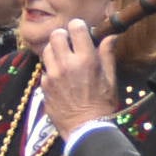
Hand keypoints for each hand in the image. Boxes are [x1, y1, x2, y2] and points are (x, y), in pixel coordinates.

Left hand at [39, 19, 120, 135]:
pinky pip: (44, 69)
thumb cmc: (102, 104)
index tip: (81, 31)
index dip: (78, 26)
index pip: (75, 28)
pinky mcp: (44, 86)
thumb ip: (107, 54)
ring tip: (64, 59)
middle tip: (70, 44)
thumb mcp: (110, 78)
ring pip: (47, 50)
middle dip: (63, 36)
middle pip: (56, 35)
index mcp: (85, 59)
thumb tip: (111, 36)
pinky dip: (51, 69)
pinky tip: (60, 77)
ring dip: (55, 51)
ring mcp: (52, 75)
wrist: (86, 128)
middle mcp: (66, 64)